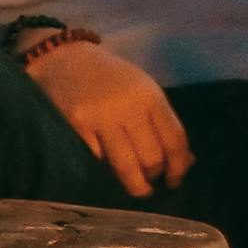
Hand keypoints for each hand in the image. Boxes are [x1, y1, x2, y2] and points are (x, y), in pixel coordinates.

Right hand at [25, 38, 191, 197]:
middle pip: (152, 158)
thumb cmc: (109, 77)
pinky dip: (106, 170)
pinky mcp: (76, 127)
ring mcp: (100, 118)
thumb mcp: (143, 90)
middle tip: (151, 182)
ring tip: (135, 188)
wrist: (62, 59)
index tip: (174, 180)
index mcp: (150, 97)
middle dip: (154, 177)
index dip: (178, 167)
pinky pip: (98, 161)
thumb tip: (185, 162)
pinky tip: (108, 170)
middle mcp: (128, 108)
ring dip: (134, 184)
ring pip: (126, 167)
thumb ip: (162, 123)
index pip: (175, 141)